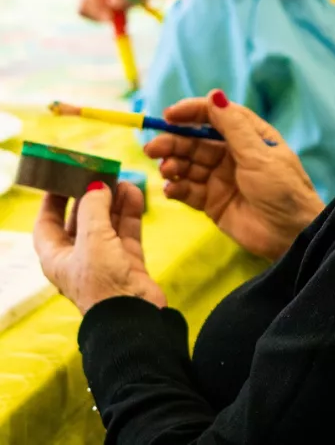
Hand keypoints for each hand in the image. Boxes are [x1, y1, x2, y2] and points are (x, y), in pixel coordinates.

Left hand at [33, 183, 164, 313]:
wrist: (133, 315)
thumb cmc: (102, 283)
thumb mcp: (92, 240)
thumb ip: (93, 209)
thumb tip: (96, 187)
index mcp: (56, 257)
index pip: (46, 224)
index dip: (51, 201)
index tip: (60, 179)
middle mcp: (78, 257)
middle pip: (79, 220)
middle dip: (88, 198)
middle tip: (96, 174)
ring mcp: (105, 258)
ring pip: (107, 222)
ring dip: (112, 201)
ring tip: (120, 179)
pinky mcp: (128, 260)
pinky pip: (127, 230)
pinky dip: (130, 212)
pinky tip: (133, 193)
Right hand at [144, 90, 322, 260]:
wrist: (290, 235)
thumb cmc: (283, 190)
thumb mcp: (259, 155)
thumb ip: (233, 127)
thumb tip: (215, 94)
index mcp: (250, 137)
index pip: (216, 117)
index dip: (192, 112)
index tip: (168, 115)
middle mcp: (233, 154)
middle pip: (196, 141)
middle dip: (174, 142)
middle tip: (153, 148)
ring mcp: (221, 178)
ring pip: (188, 164)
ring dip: (172, 164)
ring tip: (166, 169)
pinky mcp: (212, 201)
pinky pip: (187, 189)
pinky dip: (176, 187)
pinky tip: (171, 189)